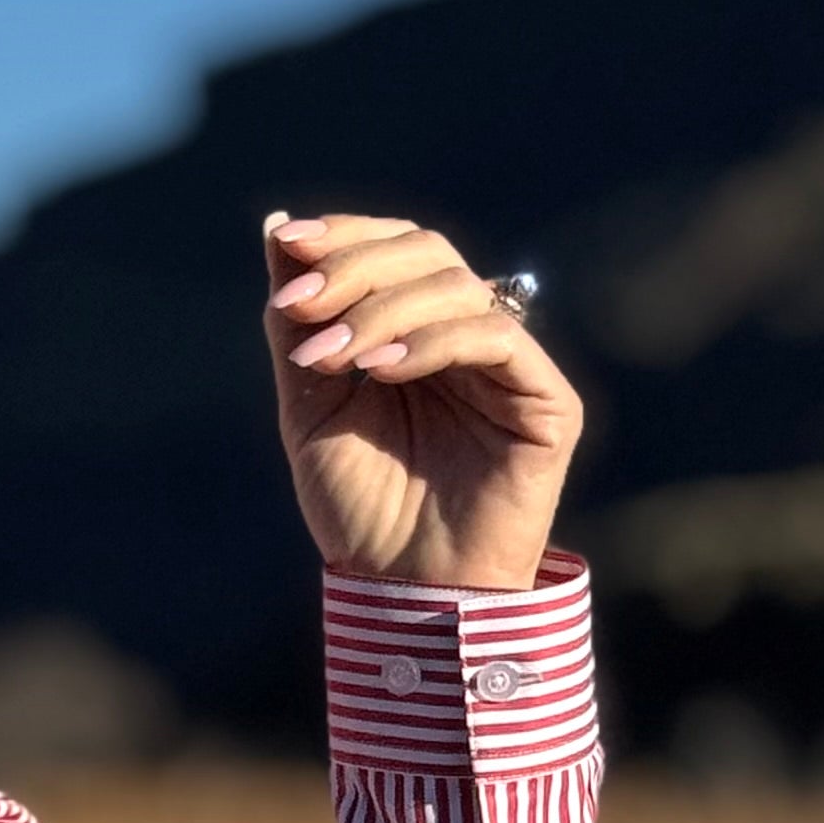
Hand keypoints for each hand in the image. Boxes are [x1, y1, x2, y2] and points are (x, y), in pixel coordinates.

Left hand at [261, 212, 582, 587]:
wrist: (405, 592)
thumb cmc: (359, 510)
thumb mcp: (310, 409)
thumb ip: (297, 325)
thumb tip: (277, 230)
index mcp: (414, 333)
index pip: (393, 249)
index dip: (346, 236)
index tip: (290, 244)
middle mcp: (466, 337)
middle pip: (427, 251)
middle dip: (356, 266)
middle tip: (303, 302)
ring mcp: (510, 365)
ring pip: (457, 287)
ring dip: (382, 310)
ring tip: (331, 355)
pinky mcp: (546, 399)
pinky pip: (494, 337)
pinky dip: (431, 342)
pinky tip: (379, 371)